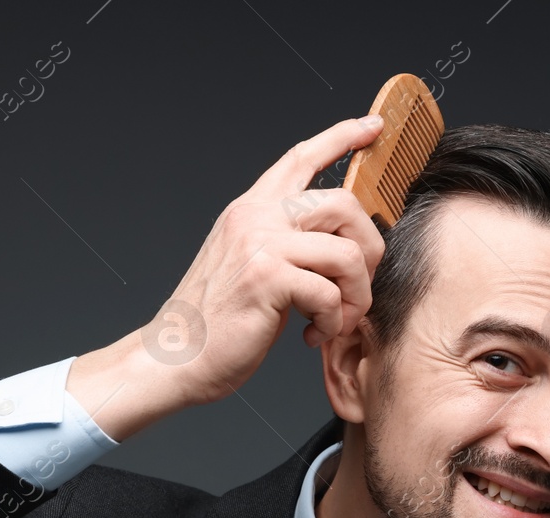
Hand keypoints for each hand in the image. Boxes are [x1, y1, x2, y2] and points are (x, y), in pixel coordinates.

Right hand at [154, 115, 388, 406]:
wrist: (174, 357)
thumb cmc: (215, 323)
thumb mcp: (248, 266)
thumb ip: (284, 245)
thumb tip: (337, 246)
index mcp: (250, 210)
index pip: (301, 158)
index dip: (343, 136)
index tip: (375, 127)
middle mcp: (254, 217)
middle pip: (344, 204)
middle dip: (369, 249)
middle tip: (358, 288)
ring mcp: (259, 244)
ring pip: (347, 253)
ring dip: (355, 297)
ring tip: (336, 321)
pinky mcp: (266, 278)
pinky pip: (330, 294)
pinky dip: (332, 323)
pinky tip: (312, 335)